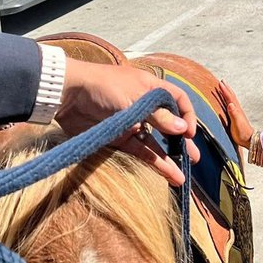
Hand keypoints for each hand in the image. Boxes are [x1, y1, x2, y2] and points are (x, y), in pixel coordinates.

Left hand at [56, 58, 199, 184]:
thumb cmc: (104, 87)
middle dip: (181, 142)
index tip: (189, 132)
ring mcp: (131, 124)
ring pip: (155, 143)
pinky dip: (154, 163)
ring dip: (169, 158)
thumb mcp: (135, 98)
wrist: (68, 95)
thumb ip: (159, 116)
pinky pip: (141, 151)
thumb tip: (182, 129)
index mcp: (150, 88)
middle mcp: (143, 106)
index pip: (176, 100)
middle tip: (194, 158)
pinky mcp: (118, 138)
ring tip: (183, 176)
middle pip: (168, 125)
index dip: (187, 115)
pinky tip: (169, 174)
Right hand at [218, 80, 254, 147]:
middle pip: (231, 96)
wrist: (249, 139)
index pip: (229, 98)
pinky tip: (228, 101)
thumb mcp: (237, 123)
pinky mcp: (236, 116)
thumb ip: (234, 114)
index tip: (219, 83)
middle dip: (226, 88)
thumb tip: (230, 104)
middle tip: (222, 81)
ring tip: (225, 88)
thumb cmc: (242, 133)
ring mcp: (237, 112)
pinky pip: (231, 104)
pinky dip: (229, 100)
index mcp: (236, 110)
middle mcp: (237, 109)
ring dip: (228, 92)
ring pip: (232, 99)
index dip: (224, 90)